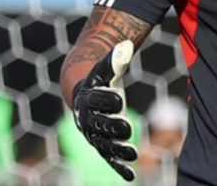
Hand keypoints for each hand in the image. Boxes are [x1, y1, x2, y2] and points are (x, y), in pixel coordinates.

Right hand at [72, 41, 137, 180]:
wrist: (83, 95)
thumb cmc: (99, 80)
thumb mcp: (106, 69)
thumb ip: (116, 59)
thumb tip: (127, 44)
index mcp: (88, 99)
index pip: (97, 100)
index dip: (107, 100)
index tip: (120, 98)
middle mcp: (89, 120)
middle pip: (100, 125)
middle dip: (113, 127)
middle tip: (128, 128)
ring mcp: (95, 134)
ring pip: (105, 144)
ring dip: (118, 150)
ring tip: (133, 153)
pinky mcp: (103, 145)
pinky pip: (110, 157)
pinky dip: (119, 167)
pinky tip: (131, 176)